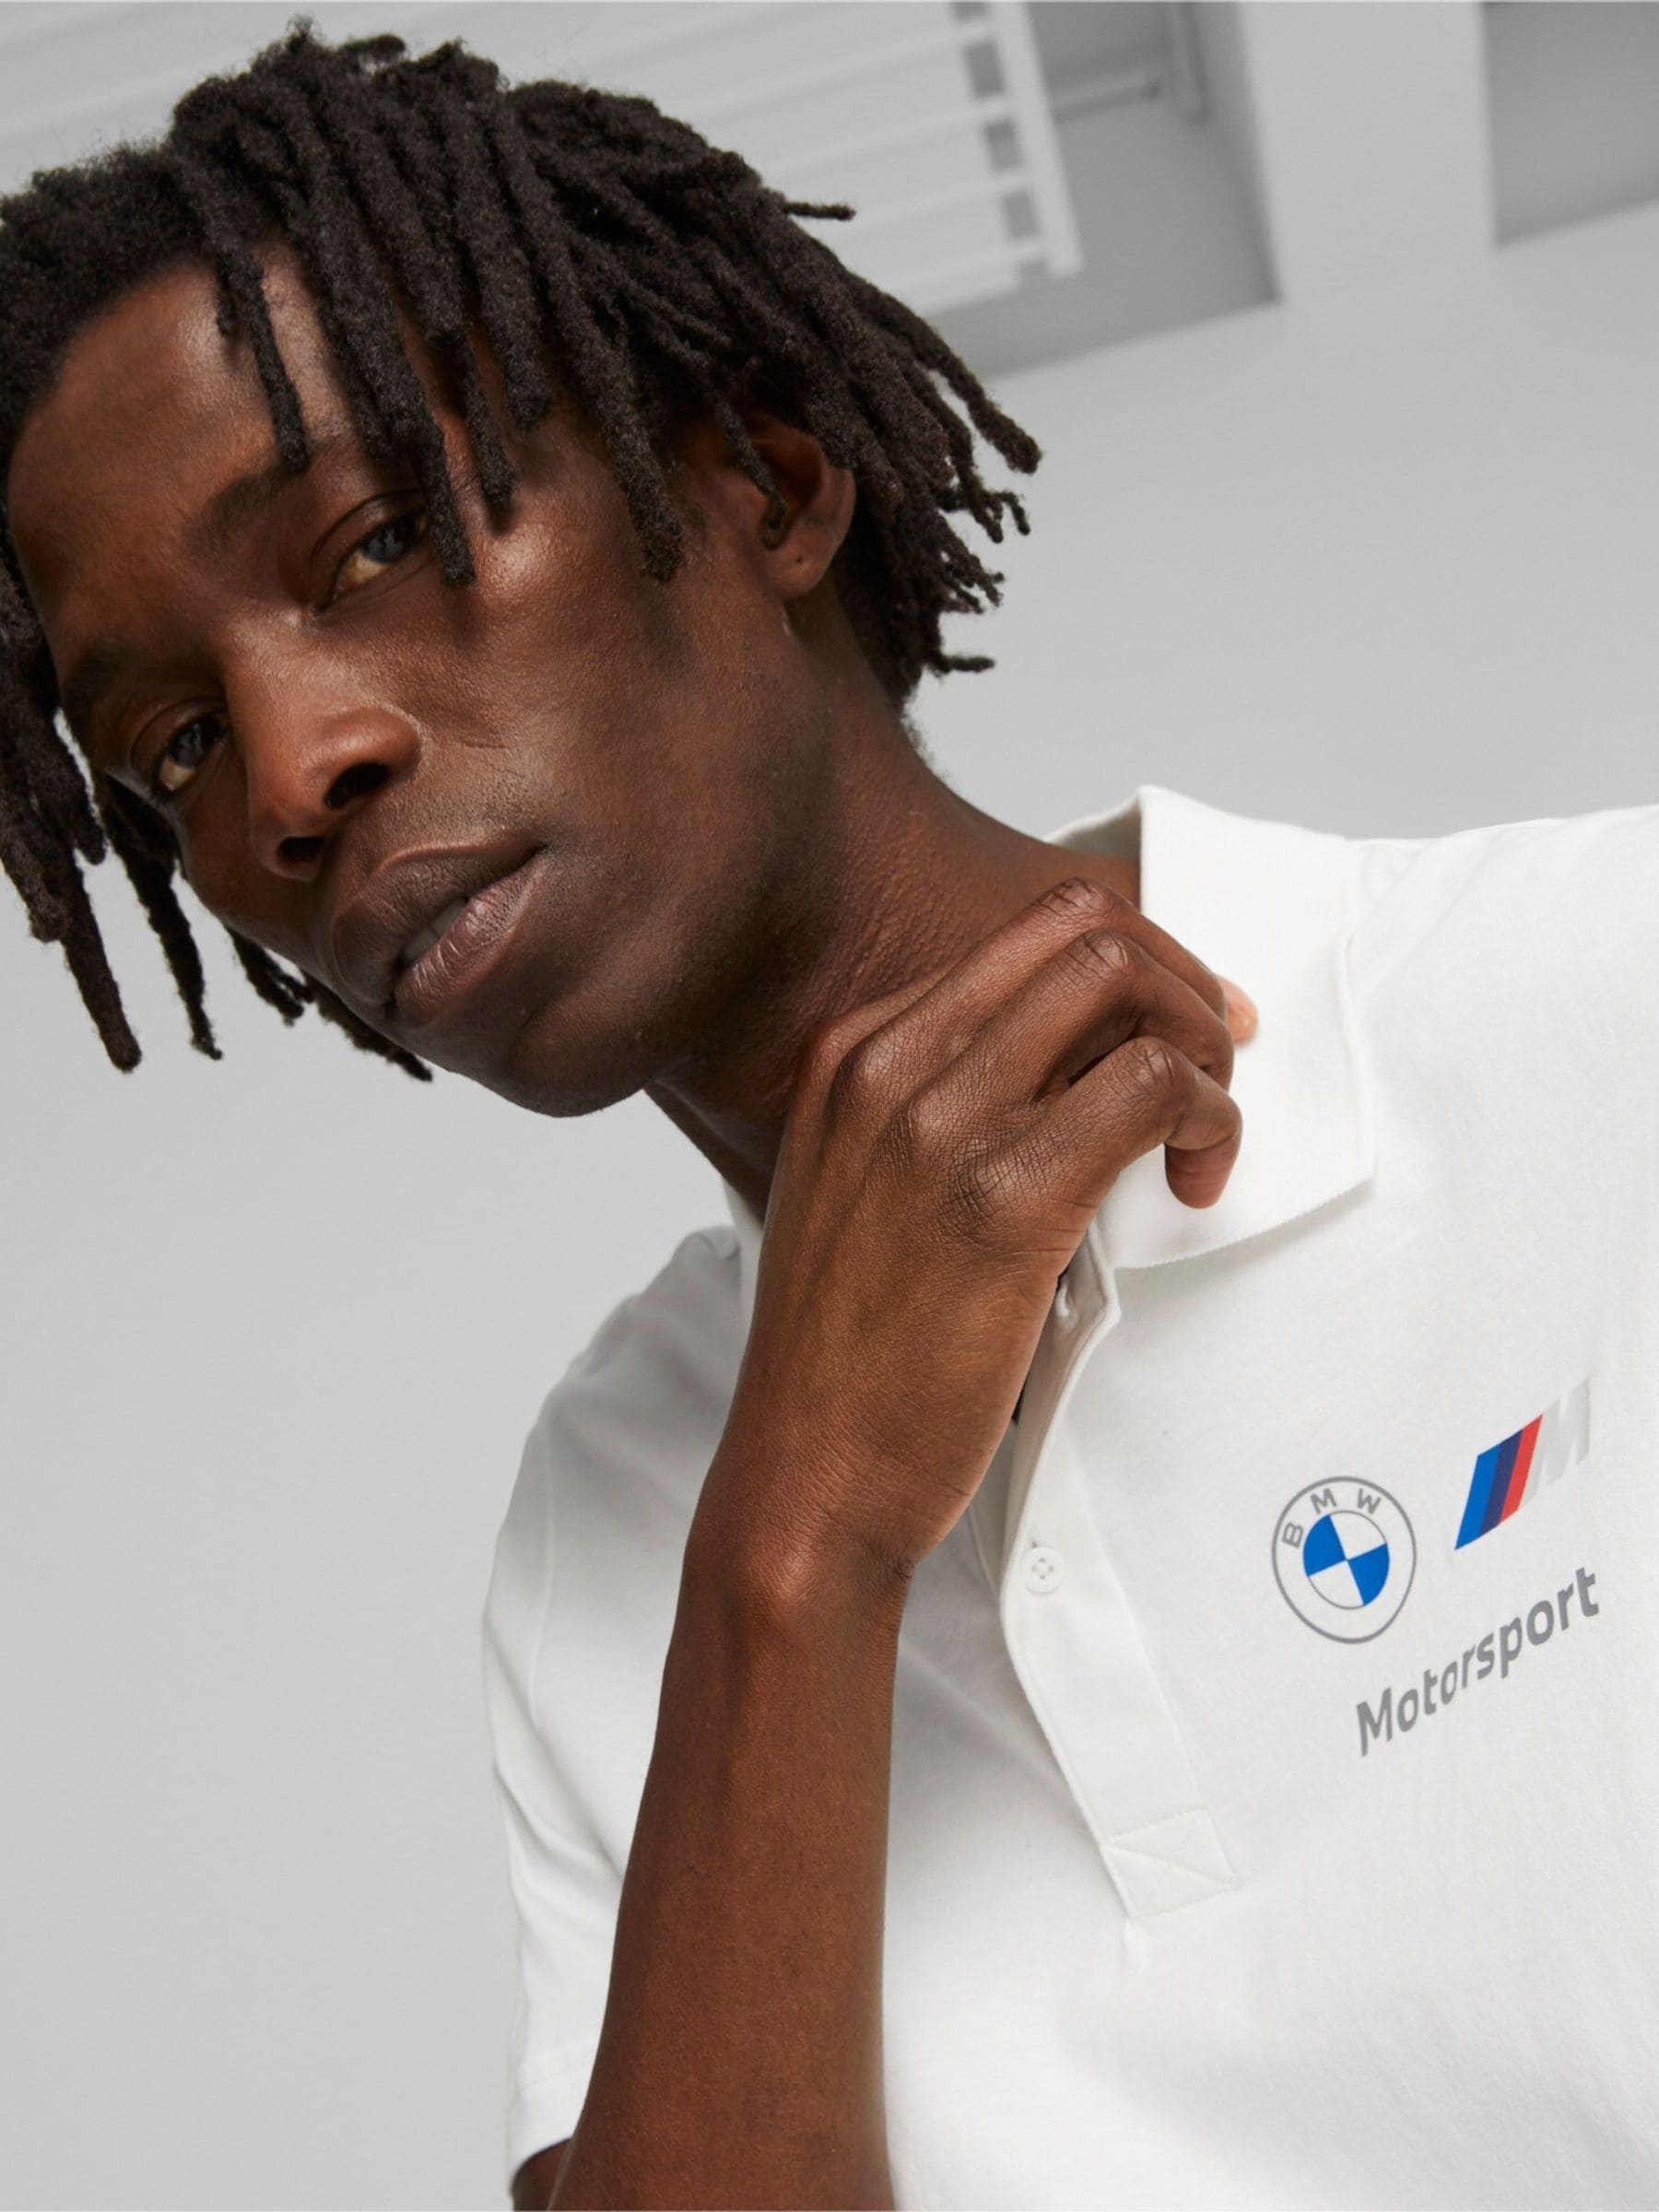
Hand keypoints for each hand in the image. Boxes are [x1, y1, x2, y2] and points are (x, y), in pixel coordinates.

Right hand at [705, 874, 1255, 1589]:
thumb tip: (1071, 1075)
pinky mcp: (1006, 1199)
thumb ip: (935, 1116)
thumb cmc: (844, 1359)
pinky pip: (1152, 1086)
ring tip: (1203, 1130)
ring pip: (1123, 986)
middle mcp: (890, 1066)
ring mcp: (943, 1125)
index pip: (1027, 936)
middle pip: (1083, 931)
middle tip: (1218, 1057)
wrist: (806, 1475)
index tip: (1176, 1026)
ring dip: (1200, 1044)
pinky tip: (1193, 1182)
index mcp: (854, 1055)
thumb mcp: (857, 1194)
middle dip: (1180, 982)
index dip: (1130, 967)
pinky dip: (1207, 1119)